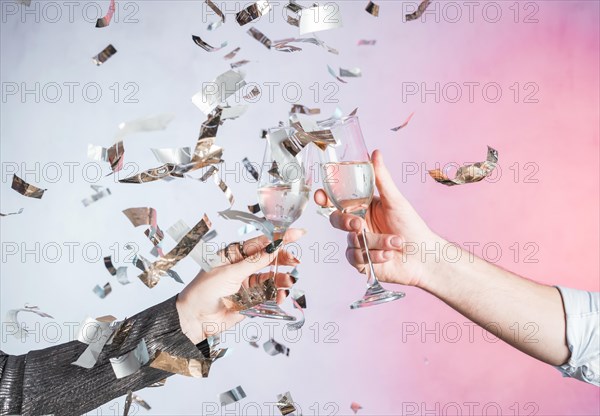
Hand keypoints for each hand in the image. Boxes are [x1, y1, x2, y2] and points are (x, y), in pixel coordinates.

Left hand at [176, 228, 304, 343]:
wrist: (195, 319)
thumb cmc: (204, 291)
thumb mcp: (229, 272)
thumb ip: (254, 262)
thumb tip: (273, 247)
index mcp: (234, 254)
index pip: (260, 243)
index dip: (279, 238)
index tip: (298, 233)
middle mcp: (243, 267)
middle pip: (269, 259)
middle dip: (283, 259)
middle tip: (295, 261)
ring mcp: (247, 283)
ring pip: (271, 277)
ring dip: (281, 279)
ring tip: (288, 282)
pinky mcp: (251, 300)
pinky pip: (269, 295)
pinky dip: (277, 295)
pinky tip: (280, 295)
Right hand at [315, 150, 441, 286]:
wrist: (425, 257)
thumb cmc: (413, 227)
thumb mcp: (395, 201)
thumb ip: (381, 179)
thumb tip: (375, 153)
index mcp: (363, 207)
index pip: (337, 201)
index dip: (325, 198)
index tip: (321, 196)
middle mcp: (359, 225)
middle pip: (337, 220)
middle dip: (345, 222)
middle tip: (358, 225)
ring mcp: (359, 244)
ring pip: (351, 241)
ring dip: (375, 242)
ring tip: (395, 242)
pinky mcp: (362, 262)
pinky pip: (357, 258)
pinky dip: (374, 256)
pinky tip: (389, 255)